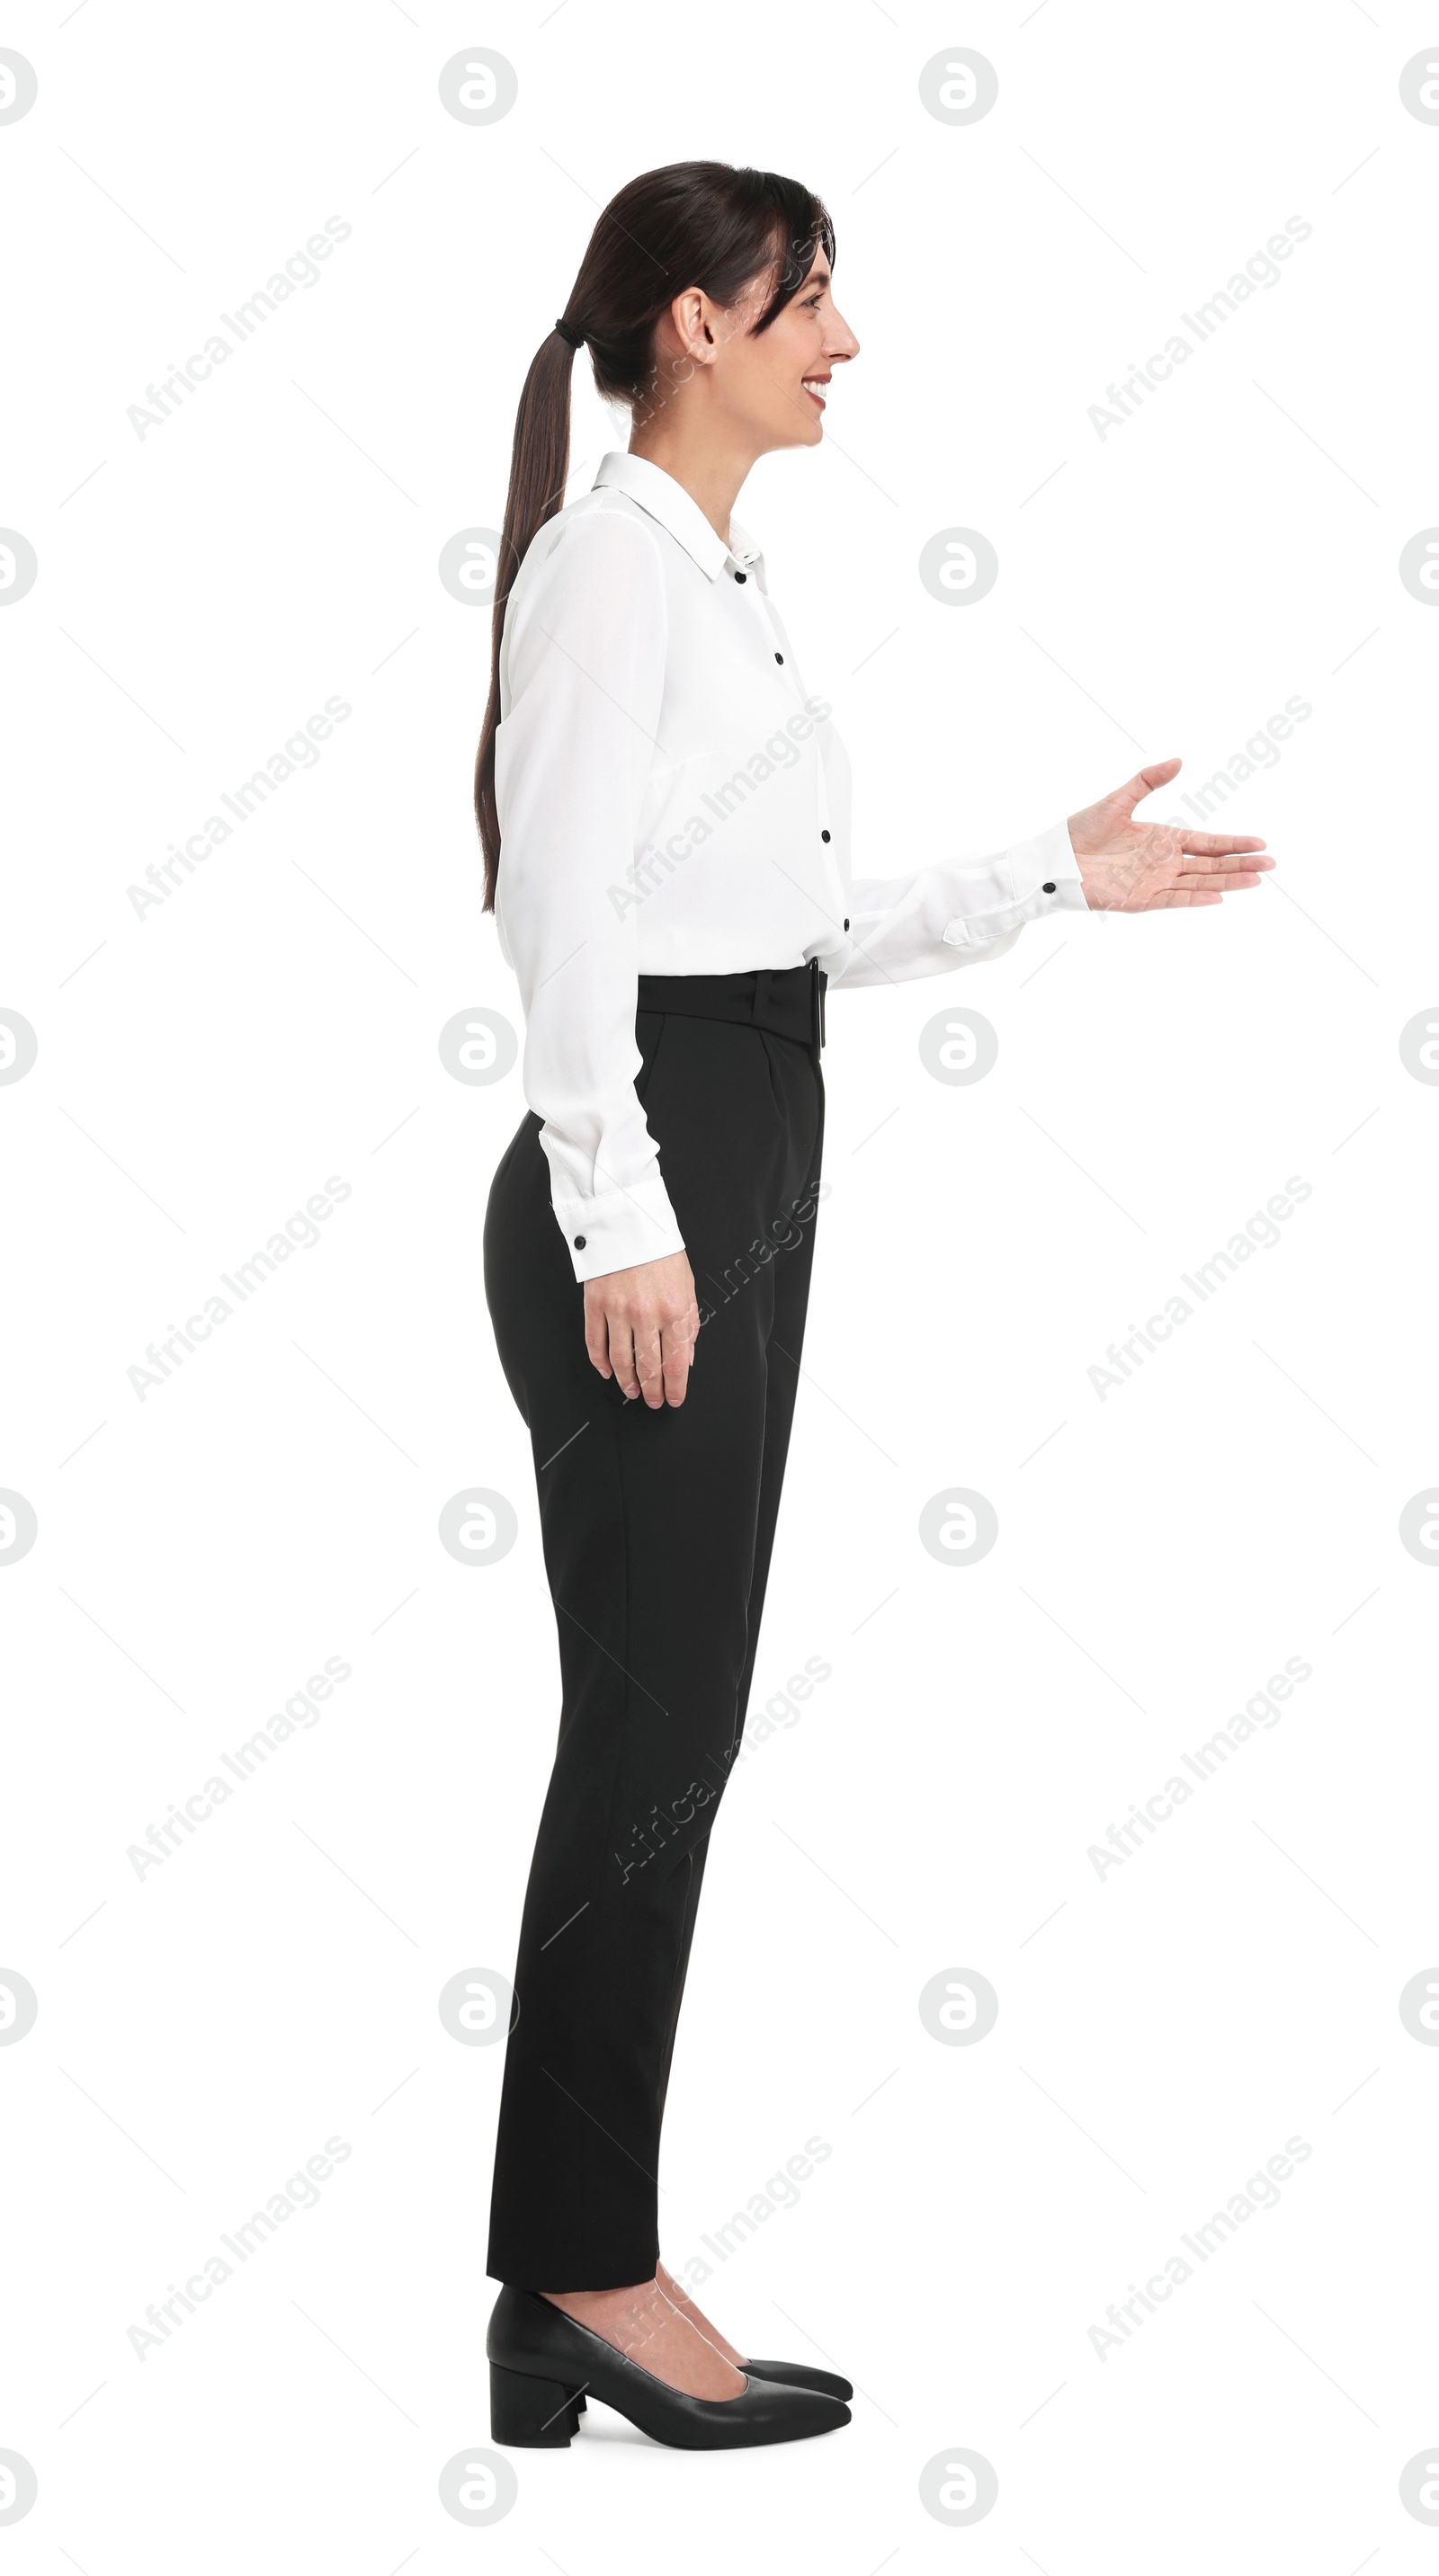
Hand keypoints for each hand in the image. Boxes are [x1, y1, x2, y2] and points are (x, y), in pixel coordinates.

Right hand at [584, 1250, 698, 1409]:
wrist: (629, 1221)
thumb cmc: (661, 1252)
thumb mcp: (687, 1285)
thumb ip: (689, 1324)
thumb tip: (687, 1358)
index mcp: (674, 1310)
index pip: (676, 1363)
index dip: (675, 1388)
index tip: (674, 1399)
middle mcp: (646, 1314)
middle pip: (649, 1367)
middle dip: (652, 1391)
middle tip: (652, 1401)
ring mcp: (618, 1311)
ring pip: (621, 1361)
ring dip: (627, 1382)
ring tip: (631, 1392)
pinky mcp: (595, 1304)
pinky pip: (595, 1343)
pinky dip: (600, 1362)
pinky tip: (607, 1372)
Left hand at [1067, 757, 1273, 910]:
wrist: (1055, 858)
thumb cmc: (1082, 830)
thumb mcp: (1119, 800)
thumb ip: (1148, 780)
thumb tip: (1179, 760)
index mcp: (1163, 839)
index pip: (1207, 842)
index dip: (1233, 843)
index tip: (1260, 843)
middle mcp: (1164, 863)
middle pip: (1210, 864)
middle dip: (1240, 864)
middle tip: (1270, 864)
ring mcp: (1154, 883)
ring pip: (1199, 883)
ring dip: (1227, 881)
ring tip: (1256, 881)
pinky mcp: (1139, 900)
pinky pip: (1173, 900)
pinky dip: (1195, 899)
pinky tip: (1218, 896)